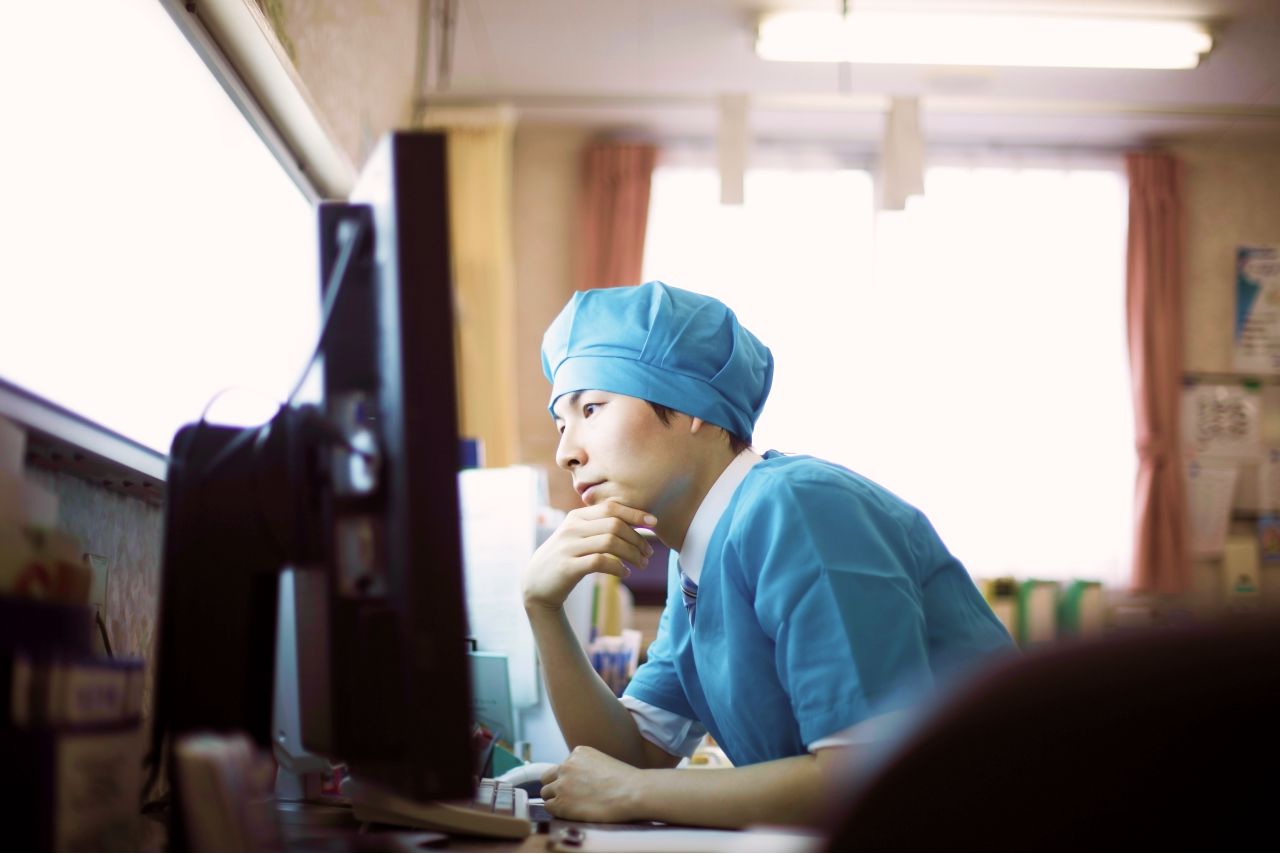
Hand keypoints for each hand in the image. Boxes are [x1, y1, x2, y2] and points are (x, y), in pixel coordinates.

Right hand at [523, 499, 655, 611]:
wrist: (536, 584)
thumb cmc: (565, 559)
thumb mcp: (578, 537)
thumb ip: (598, 527)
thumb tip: (633, 522)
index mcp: (576, 517)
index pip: (611, 508)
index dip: (635, 514)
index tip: (654, 522)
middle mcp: (572, 528)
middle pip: (615, 525)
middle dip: (637, 539)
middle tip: (648, 553)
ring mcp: (569, 547)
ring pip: (610, 542)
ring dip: (632, 554)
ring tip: (641, 564)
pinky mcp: (568, 567)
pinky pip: (600, 562)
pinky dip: (618, 567)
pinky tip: (625, 574)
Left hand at [539, 745, 643, 822]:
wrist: (632, 792)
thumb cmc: (625, 781)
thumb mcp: (602, 762)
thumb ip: (586, 768)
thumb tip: (579, 781)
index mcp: (578, 753)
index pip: (563, 766)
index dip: (569, 778)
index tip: (580, 786)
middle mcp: (566, 765)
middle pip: (548, 777)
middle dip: (556, 786)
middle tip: (569, 796)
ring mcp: (562, 784)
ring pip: (546, 792)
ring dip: (556, 799)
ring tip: (572, 806)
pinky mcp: (561, 803)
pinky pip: (549, 807)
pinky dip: (557, 811)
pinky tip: (571, 813)